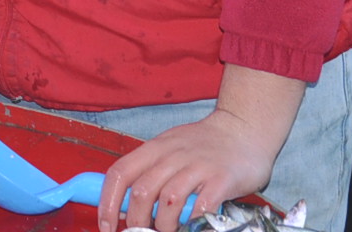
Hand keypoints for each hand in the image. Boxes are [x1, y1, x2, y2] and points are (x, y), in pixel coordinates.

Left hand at [96, 66, 301, 231]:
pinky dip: (192, 222)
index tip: (106, 226)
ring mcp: (198, 166)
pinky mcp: (222, 179)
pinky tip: (191, 226)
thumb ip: (148, 174)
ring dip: (163, 225)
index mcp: (155, 148)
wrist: (245, 129)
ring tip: (167, 231)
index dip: (107, 203)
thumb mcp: (170, 149)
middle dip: (137, 221)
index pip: (120, 173)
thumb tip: (123, 209)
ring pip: (168, 200)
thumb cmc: (204, 146)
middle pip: (142, 191)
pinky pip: (202, 206)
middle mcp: (173, 155)